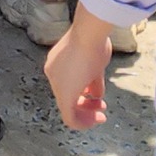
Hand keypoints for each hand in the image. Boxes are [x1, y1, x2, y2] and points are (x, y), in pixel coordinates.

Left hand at [44, 5, 115, 127]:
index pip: (69, 83)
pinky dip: (83, 122)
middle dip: (85, 104)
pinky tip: (97, 119)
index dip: (84, 92)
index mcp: (58, 64)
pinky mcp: (63, 95)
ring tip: (101, 115)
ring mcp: (56, 84)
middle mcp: (54, 74)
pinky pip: (69, 117)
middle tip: (101, 107)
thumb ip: (94, 81)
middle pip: (68, 95)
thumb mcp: (95, 63)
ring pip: (68, 107)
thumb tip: (96, 95)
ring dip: (86, 114)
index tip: (97, 96)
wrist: (89, 33)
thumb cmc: (94, 41)